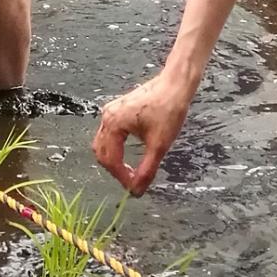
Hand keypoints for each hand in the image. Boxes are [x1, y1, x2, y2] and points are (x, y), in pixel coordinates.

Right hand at [92, 70, 194, 193]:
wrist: (175, 85)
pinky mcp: (118, 109)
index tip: (134, 189)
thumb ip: (146, 170)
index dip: (121, 178)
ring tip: (131, 171)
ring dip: (114, 159)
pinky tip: (129, 155)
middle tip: (132, 182)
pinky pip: (109, 134)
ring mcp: (111, 111)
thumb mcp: (159, 145)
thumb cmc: (168, 110)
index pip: (110, 160)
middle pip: (101, 152)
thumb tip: (137, 191)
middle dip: (114, 170)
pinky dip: (116, 148)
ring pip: (103, 143)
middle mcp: (107, 116)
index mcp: (114, 123)